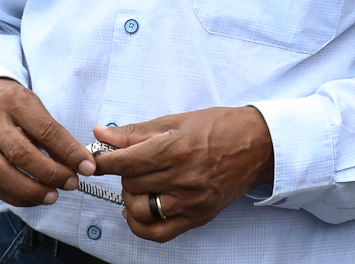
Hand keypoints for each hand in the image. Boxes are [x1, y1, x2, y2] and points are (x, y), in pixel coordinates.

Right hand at [0, 77, 96, 206]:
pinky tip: (33, 199)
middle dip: (49, 173)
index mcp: (13, 101)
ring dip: (30, 190)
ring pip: (1, 173)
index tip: (87, 166)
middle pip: (20, 153)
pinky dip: (15, 196)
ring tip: (53, 196)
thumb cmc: (12, 103)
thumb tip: (78, 163)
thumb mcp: (35, 107)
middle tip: (71, 183)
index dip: (68, 151)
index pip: (45, 130)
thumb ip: (54, 135)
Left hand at [90, 106, 274, 242]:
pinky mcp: (199, 217)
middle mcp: (184, 178)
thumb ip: (137, 131)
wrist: (258, 145)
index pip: (126, 162)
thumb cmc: (220, 127)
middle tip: (130, 164)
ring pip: (140, 210)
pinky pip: (159, 233)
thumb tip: (101, 134)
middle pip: (131, 185)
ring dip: (131, 197)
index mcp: (177, 149)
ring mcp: (192, 201)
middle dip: (123, 174)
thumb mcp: (178, 120)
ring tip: (139, 185)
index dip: (105, 161)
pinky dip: (140, 226)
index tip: (97, 160)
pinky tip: (138, 211)